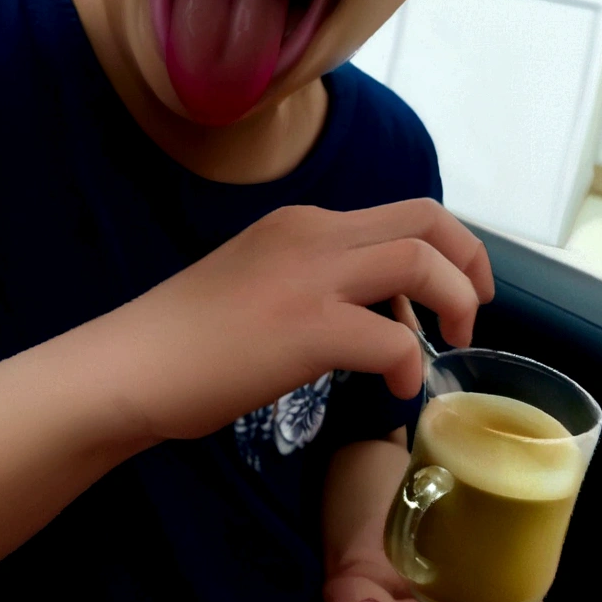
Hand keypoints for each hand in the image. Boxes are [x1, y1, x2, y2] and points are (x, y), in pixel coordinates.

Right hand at [97, 198, 492, 444]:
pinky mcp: (306, 328)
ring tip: (447, 347)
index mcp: (305, 223)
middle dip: (468, 263)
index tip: (451, 293)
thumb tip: (380, 314)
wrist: (130, 363)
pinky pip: (392, 339)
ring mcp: (310, 277)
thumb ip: (318, 281)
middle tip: (470, 314)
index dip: (446, 249)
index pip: (403, 211)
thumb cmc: (188, 335)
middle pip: (426, 219)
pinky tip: (397, 389)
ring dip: (453, 303)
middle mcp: (313, 234)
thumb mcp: (263, 279)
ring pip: (419, 260)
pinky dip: (410, 365)